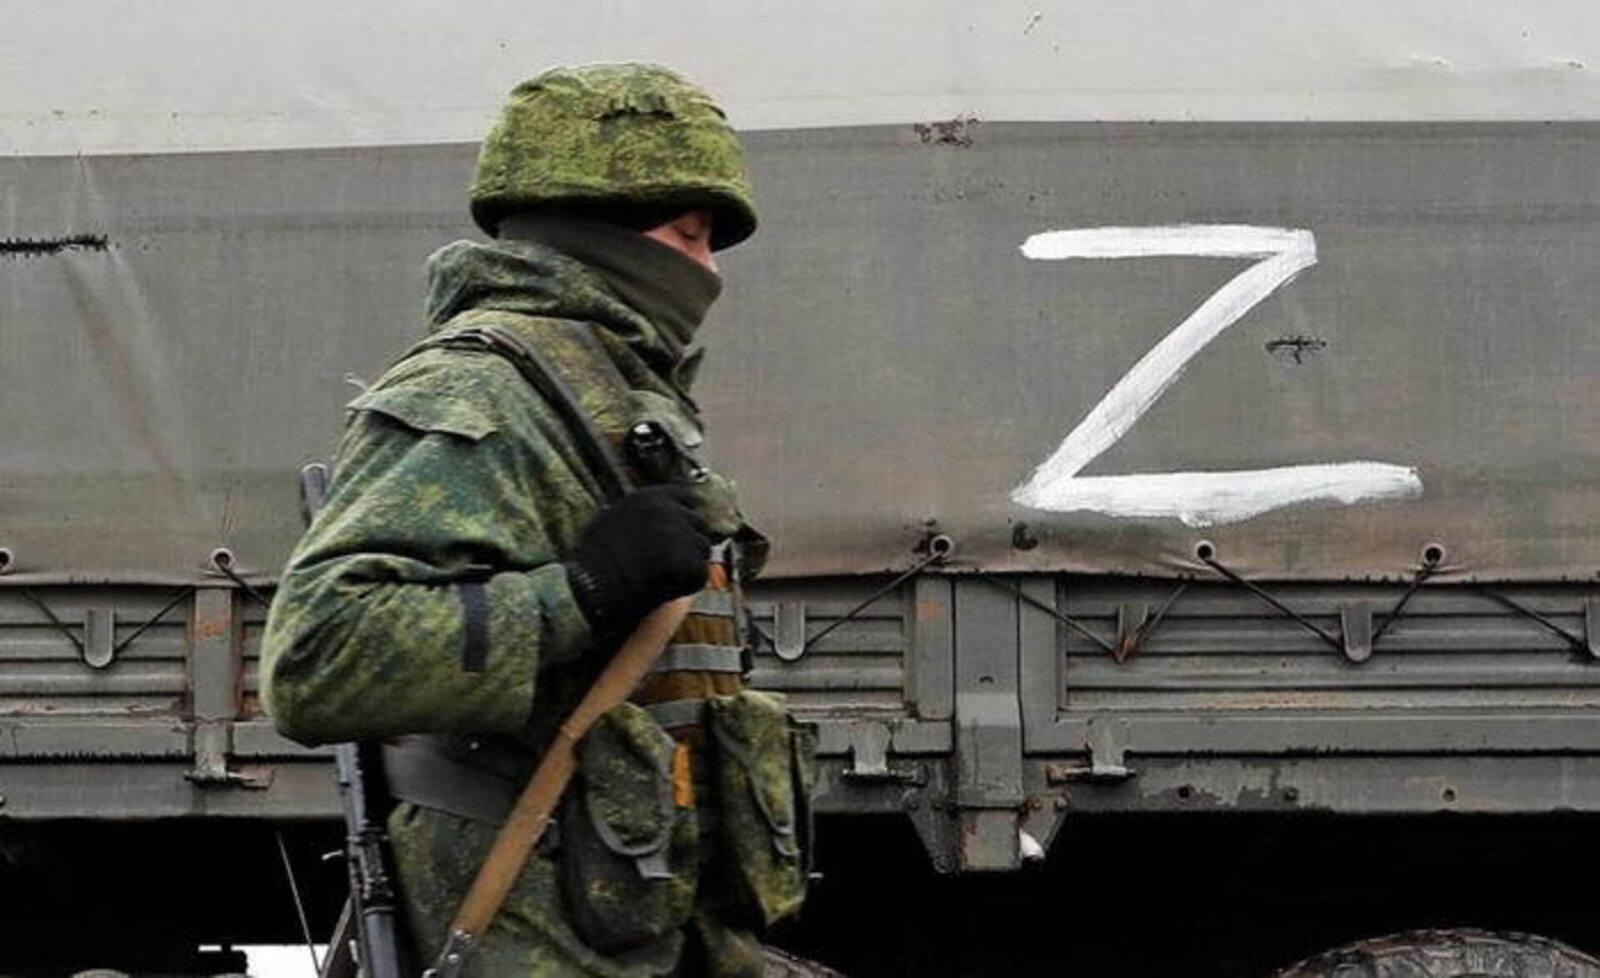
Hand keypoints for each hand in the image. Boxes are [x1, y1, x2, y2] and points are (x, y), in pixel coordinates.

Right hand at [564, 486, 715, 629]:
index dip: (685, 518)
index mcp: (652, 497)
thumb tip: (660, 516)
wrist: (592, 587)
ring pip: (702, 550)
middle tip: (669, 564)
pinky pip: (699, 574)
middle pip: (699, 524)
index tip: (680, 533)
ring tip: (662, 578)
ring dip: (689, 564)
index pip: (686, 497)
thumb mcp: (612, 520)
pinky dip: (687, 585)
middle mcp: (671, 510)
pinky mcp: (690, 563)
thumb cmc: (593, 559)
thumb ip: (641, 514)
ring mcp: (683, 535)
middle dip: (690, 543)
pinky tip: (663, 590)